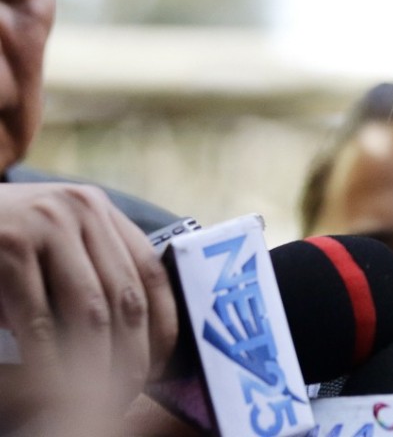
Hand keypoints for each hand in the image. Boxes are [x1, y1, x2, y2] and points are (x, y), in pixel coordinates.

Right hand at [0, 183, 177, 430]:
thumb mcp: (52, 242)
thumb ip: (90, 268)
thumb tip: (138, 338)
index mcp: (97, 208)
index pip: (150, 270)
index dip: (162, 323)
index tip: (161, 366)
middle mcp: (81, 208)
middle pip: (125, 294)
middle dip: (131, 354)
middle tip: (127, 394)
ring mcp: (46, 222)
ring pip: (90, 310)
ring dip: (96, 363)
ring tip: (95, 398)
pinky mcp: (9, 245)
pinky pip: (39, 317)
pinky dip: (48, 358)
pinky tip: (51, 385)